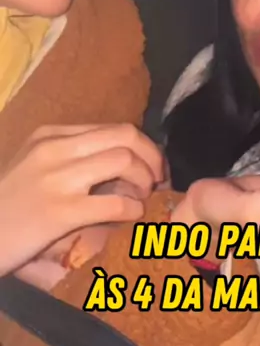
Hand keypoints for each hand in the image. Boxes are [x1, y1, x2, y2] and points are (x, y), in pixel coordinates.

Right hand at [0, 123, 163, 276]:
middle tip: (158, 181)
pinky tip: (132, 216)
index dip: (142, 146)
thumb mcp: (32, 166)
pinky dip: (132, 209)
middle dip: (152, 157)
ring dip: (144, 181)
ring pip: (123, 161)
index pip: (112, 128)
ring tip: (144, 198)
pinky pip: (113, 203)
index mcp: (50, 135)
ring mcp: (57, 179)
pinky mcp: (59, 212)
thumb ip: (69, 157)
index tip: (152, 166)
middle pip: (125, 136)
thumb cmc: (6, 205)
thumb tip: (118, 162)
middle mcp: (55, 149)